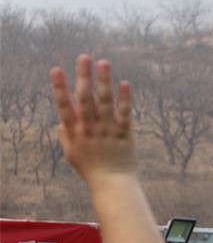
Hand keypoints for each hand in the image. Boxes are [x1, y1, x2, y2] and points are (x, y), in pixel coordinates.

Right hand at [50, 55, 136, 184]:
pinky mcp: (124, 135)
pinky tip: (125, 84)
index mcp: (74, 133)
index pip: (64, 107)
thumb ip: (66, 135)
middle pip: (85, 100)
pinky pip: (125, 115)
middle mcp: (90, 130)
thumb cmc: (90, 169)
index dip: (60, 88)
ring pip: (105, 103)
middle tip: (84, 57)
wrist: (112, 184)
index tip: (56, 70)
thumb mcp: (71, 153)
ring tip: (104, 62)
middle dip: (84, 77)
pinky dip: (125, 99)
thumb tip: (61, 119)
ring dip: (104, 82)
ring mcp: (108, 132)